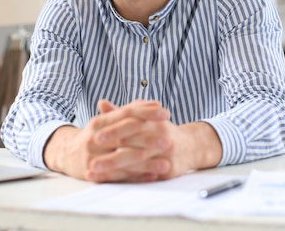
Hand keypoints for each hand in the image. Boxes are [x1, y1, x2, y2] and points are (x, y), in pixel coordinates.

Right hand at [43, 100, 169, 181]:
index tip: (165, 113)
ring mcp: (94, 157)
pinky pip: (119, 176)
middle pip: (125, 137)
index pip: (125, 114)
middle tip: (168, 139)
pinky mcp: (95, 174)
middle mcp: (95, 138)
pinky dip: (137, 176)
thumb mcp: (107, 121)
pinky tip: (153, 176)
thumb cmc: (94, 135)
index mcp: (100, 121)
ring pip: (123, 159)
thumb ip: (130, 112)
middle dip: (148, 139)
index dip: (145, 113)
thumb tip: (155, 104)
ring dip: (146, 162)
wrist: (66, 154)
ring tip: (165, 163)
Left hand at [87, 101, 222, 181]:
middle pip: (133, 145)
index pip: (131, 124)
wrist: (192, 145)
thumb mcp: (145, 117)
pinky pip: (147, 175)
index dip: (113, 130)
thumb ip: (123, 112)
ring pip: (137, 163)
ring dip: (115, 169)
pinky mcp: (168, 169)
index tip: (95, 135)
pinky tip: (113, 182)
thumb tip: (101, 103)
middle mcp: (160, 136)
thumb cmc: (162, 130)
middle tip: (91, 160)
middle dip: (111, 154)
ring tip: (96, 172)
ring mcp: (165, 153)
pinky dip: (128, 179)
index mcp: (153, 121)